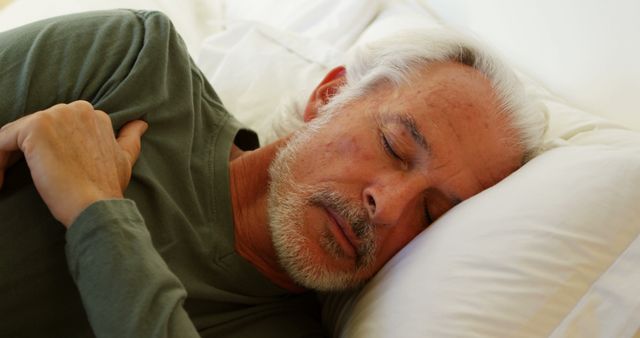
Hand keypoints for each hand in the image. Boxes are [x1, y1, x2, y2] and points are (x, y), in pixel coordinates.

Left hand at [0, 101, 147, 227]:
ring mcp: (55, 116)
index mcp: (94, 115)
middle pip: (35, 126)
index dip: (47, 150)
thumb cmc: (107, 188)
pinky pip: (2, 139)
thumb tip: (141, 123)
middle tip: (18, 178)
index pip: (58, 126)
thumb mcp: (124, 158)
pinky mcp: (35, 128)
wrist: (97, 206)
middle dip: (25, 151)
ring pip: (16, 132)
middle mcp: (76, 109)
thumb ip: (129, 138)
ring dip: (6, 156)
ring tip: (4, 181)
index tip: (43, 171)